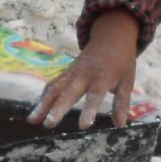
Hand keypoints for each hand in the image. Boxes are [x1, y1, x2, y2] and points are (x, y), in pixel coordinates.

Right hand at [28, 9, 141, 129]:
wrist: (111, 36)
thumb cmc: (121, 61)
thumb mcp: (127, 81)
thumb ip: (122, 103)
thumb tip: (120, 124)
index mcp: (102, 76)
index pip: (94, 95)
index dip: (89, 110)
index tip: (83, 126)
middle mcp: (84, 74)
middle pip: (68, 92)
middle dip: (57, 109)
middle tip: (49, 124)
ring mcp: (72, 72)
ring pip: (55, 88)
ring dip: (43, 104)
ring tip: (33, 120)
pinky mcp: (66, 72)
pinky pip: (53, 84)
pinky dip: (43, 96)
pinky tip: (36, 110)